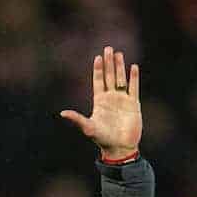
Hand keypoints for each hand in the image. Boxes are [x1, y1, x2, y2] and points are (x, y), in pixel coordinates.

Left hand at [60, 45, 141, 159]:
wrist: (120, 148)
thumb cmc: (103, 139)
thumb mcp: (88, 128)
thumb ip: (77, 119)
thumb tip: (62, 113)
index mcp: (100, 101)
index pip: (98, 81)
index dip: (98, 69)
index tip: (97, 57)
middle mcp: (111, 98)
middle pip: (110, 76)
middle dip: (109, 63)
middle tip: (108, 48)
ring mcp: (122, 100)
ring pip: (121, 79)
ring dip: (120, 67)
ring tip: (119, 54)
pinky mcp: (134, 104)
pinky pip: (134, 88)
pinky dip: (133, 78)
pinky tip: (133, 67)